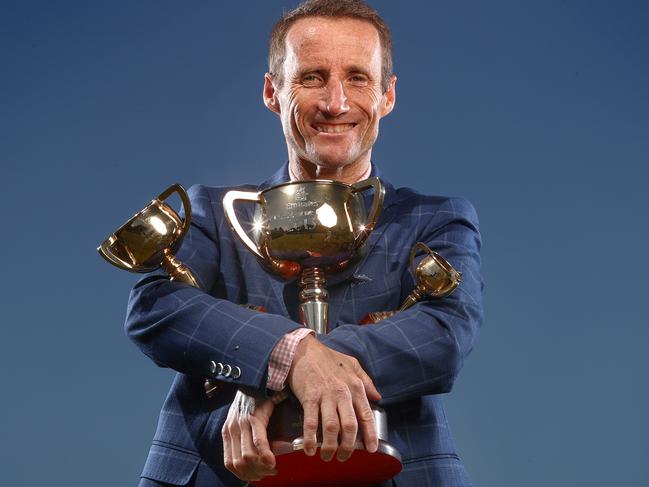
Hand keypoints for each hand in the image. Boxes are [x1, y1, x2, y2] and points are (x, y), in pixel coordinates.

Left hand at [222, 389, 276, 481]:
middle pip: (239, 464)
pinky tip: (272, 460)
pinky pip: (259, 443)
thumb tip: (260, 460)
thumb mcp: (243, 421)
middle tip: (269, 472)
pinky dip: (265, 455)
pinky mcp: (254, 417)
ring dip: (261, 467)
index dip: (245, 475)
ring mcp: (242, 424)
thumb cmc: (252, 401)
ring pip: (248, 457)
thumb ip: (247, 439)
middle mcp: (232, 429)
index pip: (230, 464)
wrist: (255, 378)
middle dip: (255, 473)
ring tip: (273, 466)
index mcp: (228, 432)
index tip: (259, 475)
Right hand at [287, 335, 381, 461]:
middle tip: (344, 457)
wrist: (303, 350)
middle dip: (348, 446)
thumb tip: (377, 396)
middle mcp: (342, 392)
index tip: (371, 449)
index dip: (370, 435)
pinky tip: (310, 449)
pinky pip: (311, 422)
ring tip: (328, 456)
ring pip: (331, 427)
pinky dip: (310, 439)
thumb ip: (366, 381)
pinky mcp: (309, 397)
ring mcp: (325, 396)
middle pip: (349, 426)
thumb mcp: (352, 364)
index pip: (366, 415)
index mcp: (355, 386)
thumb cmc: (327, 358)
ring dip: (330, 446)